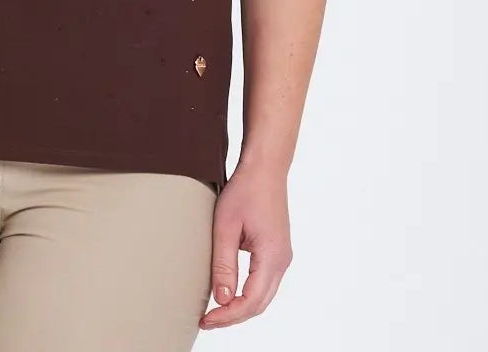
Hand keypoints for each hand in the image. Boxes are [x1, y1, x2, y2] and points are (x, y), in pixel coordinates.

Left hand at [199, 165, 292, 328]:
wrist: (265, 168)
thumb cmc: (245, 190)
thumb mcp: (226, 226)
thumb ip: (224, 264)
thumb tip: (221, 299)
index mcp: (272, 257)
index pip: (250, 302)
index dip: (227, 315)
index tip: (205, 320)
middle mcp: (282, 261)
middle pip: (259, 304)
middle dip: (233, 316)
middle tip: (206, 320)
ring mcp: (282, 256)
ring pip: (263, 296)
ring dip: (241, 306)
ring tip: (214, 311)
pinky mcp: (277, 250)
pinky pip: (264, 282)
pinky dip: (248, 294)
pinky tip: (229, 292)